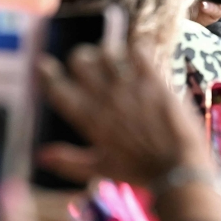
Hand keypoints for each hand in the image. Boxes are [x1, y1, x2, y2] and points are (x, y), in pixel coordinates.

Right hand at [37, 43, 220, 220]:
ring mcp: (130, 85)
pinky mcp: (154, 78)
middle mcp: (105, 97)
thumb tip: (40, 155)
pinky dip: (137, 51)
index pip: (56, 87)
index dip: (46, 73)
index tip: (44, 65)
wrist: (179, 167)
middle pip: (80, 60)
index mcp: (88, 119)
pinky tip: (140, 61)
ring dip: (108, 53)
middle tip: (91, 66)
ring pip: (107, 50)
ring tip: (116, 62)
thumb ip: (68, 161)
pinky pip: (139, 49)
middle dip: (81, 59)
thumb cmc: (139, 170)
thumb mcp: (100, 169)